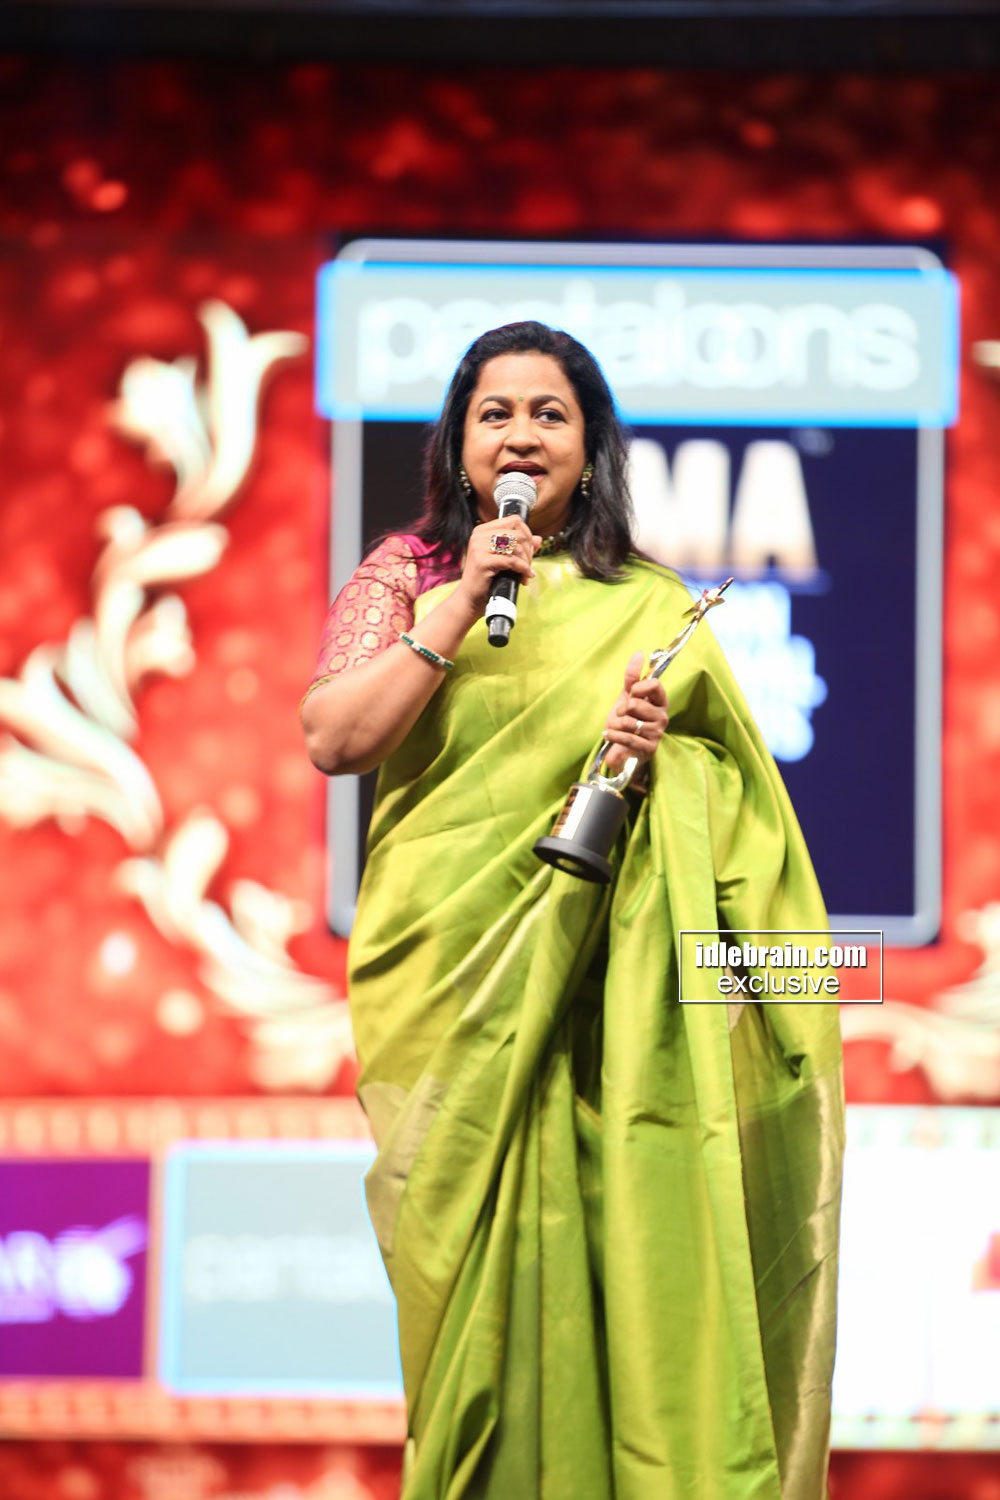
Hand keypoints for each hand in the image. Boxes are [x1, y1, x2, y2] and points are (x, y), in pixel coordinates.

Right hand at [455, 517, 540, 614]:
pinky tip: (525, 577)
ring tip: (526, 574)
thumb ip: (520, 547)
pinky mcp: (482, 561)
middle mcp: (479, 536)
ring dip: (526, 561)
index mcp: (482, 531)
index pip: (514, 520)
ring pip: (516, 547)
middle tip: (528, 565)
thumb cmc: (486, 579)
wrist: (470, 599)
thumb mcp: (504, 559)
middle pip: (517, 533)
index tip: (529, 550)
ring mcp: (479, 548)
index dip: (527, 534)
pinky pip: (512, 561)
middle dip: (529, 550)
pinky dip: (523, 569)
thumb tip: (539, 539)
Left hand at [603, 651, 668, 773]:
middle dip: (621, 710)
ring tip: (617, 729)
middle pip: (635, 704)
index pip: (654, 684)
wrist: (620, 748)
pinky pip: (626, 737)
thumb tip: (639, 654)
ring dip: (615, 725)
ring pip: (628, 721)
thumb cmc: (626, 721)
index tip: (631, 694)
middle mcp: (662, 717)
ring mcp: (657, 734)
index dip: (637, 688)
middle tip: (622, 716)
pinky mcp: (649, 749)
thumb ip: (632, 677)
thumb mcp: (627, 697)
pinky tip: (610, 735)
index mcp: (660, 701)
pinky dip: (613, 736)